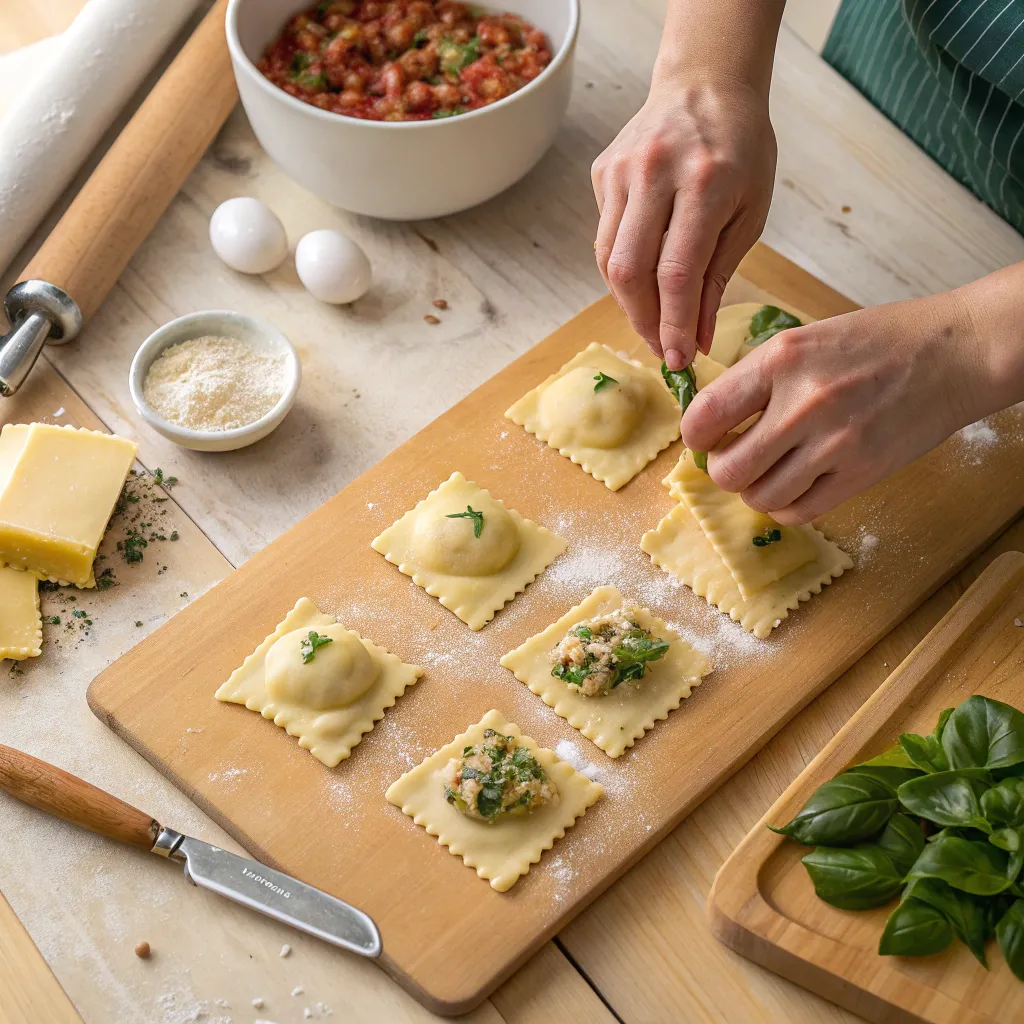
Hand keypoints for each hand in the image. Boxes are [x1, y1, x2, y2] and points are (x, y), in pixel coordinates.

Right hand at [591, 77, 775, 369]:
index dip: (674, 324)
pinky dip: (622, 270)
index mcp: (705, 182)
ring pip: (609, 261)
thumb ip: (719, 277)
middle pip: (631, 271)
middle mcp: (656, 173)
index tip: (679, 360)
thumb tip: (697, 340)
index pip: (677, 273)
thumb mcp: (749, 213)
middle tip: (663, 348)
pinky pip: (605, 238)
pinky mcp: (602, 173)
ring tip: (654, 321)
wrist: (705, 82)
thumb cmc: (740, 150)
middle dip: (645, 322)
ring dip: (629, 303)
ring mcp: (622, 170)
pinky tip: (644, 278)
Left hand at [680, 291, 996, 524]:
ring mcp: (834, 444)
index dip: (695, 437)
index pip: (704, 416)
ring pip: (760, 497)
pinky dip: (786, 506)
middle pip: (728, 470)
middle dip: (724, 470)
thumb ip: (758, 377)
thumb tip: (712, 420)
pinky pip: (798, 512)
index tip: (704, 439)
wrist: (955, 354)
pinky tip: (795, 484)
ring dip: (756, 490)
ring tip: (770, 471)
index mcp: (781, 360)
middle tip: (737, 459)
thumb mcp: (806, 339)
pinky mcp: (861, 474)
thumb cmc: (878, 341)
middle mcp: (802, 404)